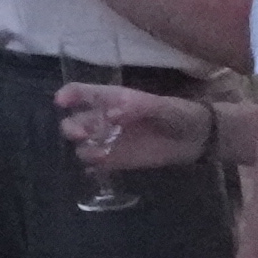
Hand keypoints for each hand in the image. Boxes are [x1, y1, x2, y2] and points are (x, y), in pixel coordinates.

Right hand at [53, 83, 209, 174]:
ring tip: (101, 153)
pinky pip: (94, 163)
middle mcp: (104, 118)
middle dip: (73, 127)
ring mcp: (108, 140)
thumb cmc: (178, 113)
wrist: (196, 139)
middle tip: (84, 133)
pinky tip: (101, 165)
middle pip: (75, 121)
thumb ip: (138, 108)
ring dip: (85, 148)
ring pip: (81, 144)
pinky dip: (92, 165)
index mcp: (112, 98)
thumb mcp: (162, 106)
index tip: (61, 101)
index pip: (82, 92)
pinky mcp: (116, 160)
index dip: (69, 95)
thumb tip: (112, 114)